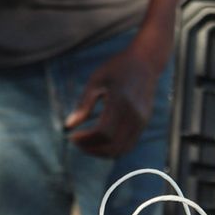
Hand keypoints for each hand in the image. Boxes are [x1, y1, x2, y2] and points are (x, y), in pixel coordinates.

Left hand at [65, 42, 163, 158]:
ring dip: (102, 152)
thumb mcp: (96, 80)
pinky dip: (113, 149)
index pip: (104, 132)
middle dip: (92, 149)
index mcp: (121, 101)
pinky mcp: (143, 124)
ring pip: (121, 149)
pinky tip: (99, 141)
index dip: (86, 140)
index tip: (72, 136)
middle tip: (76, 143)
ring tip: (86, 145)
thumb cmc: (117, 68)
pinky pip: (128, 145)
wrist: (145, 62)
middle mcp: (134, 114)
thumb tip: (69, 125)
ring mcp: (141, 121)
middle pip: (113, 145)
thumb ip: (84, 104)